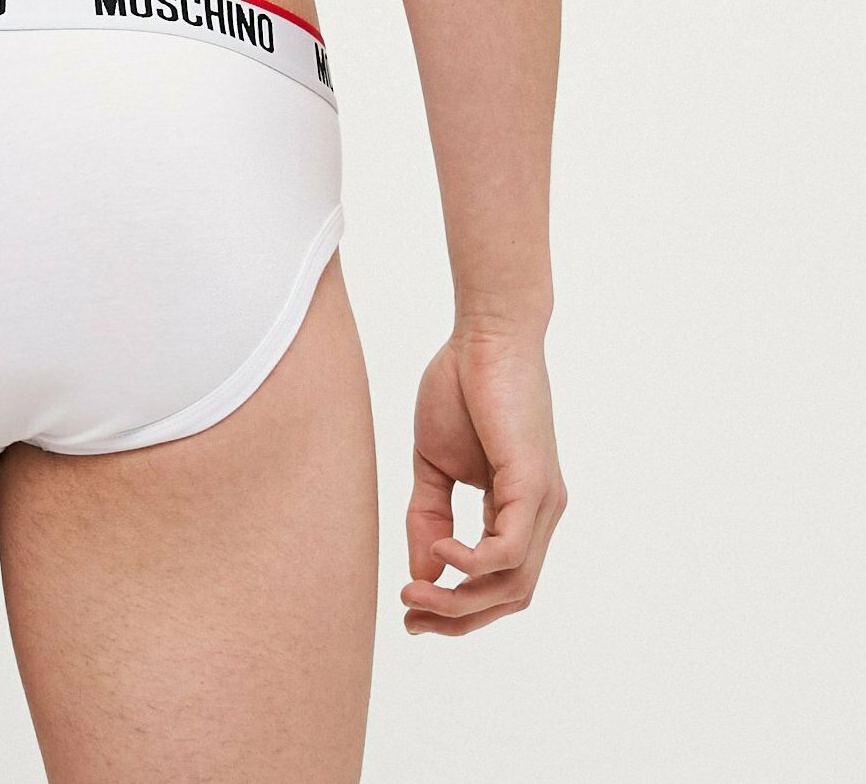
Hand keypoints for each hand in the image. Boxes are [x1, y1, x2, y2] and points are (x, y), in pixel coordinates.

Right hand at [402, 324, 565, 634]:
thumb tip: (423, 575)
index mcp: (517, 509)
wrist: (483, 333)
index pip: (498, 582)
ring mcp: (542, 503)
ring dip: (461, 600)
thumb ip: (429, 518)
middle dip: (458, 618)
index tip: (411, 613)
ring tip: (416, 594)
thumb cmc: (461, 387)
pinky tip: (441, 550)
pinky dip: (473, 563)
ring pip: (512, 583)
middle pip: (509, 596)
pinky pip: (510, 550)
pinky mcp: (534, 484)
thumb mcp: (434, 464)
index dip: (456, 608)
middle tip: (410, 616)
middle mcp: (539, 514)